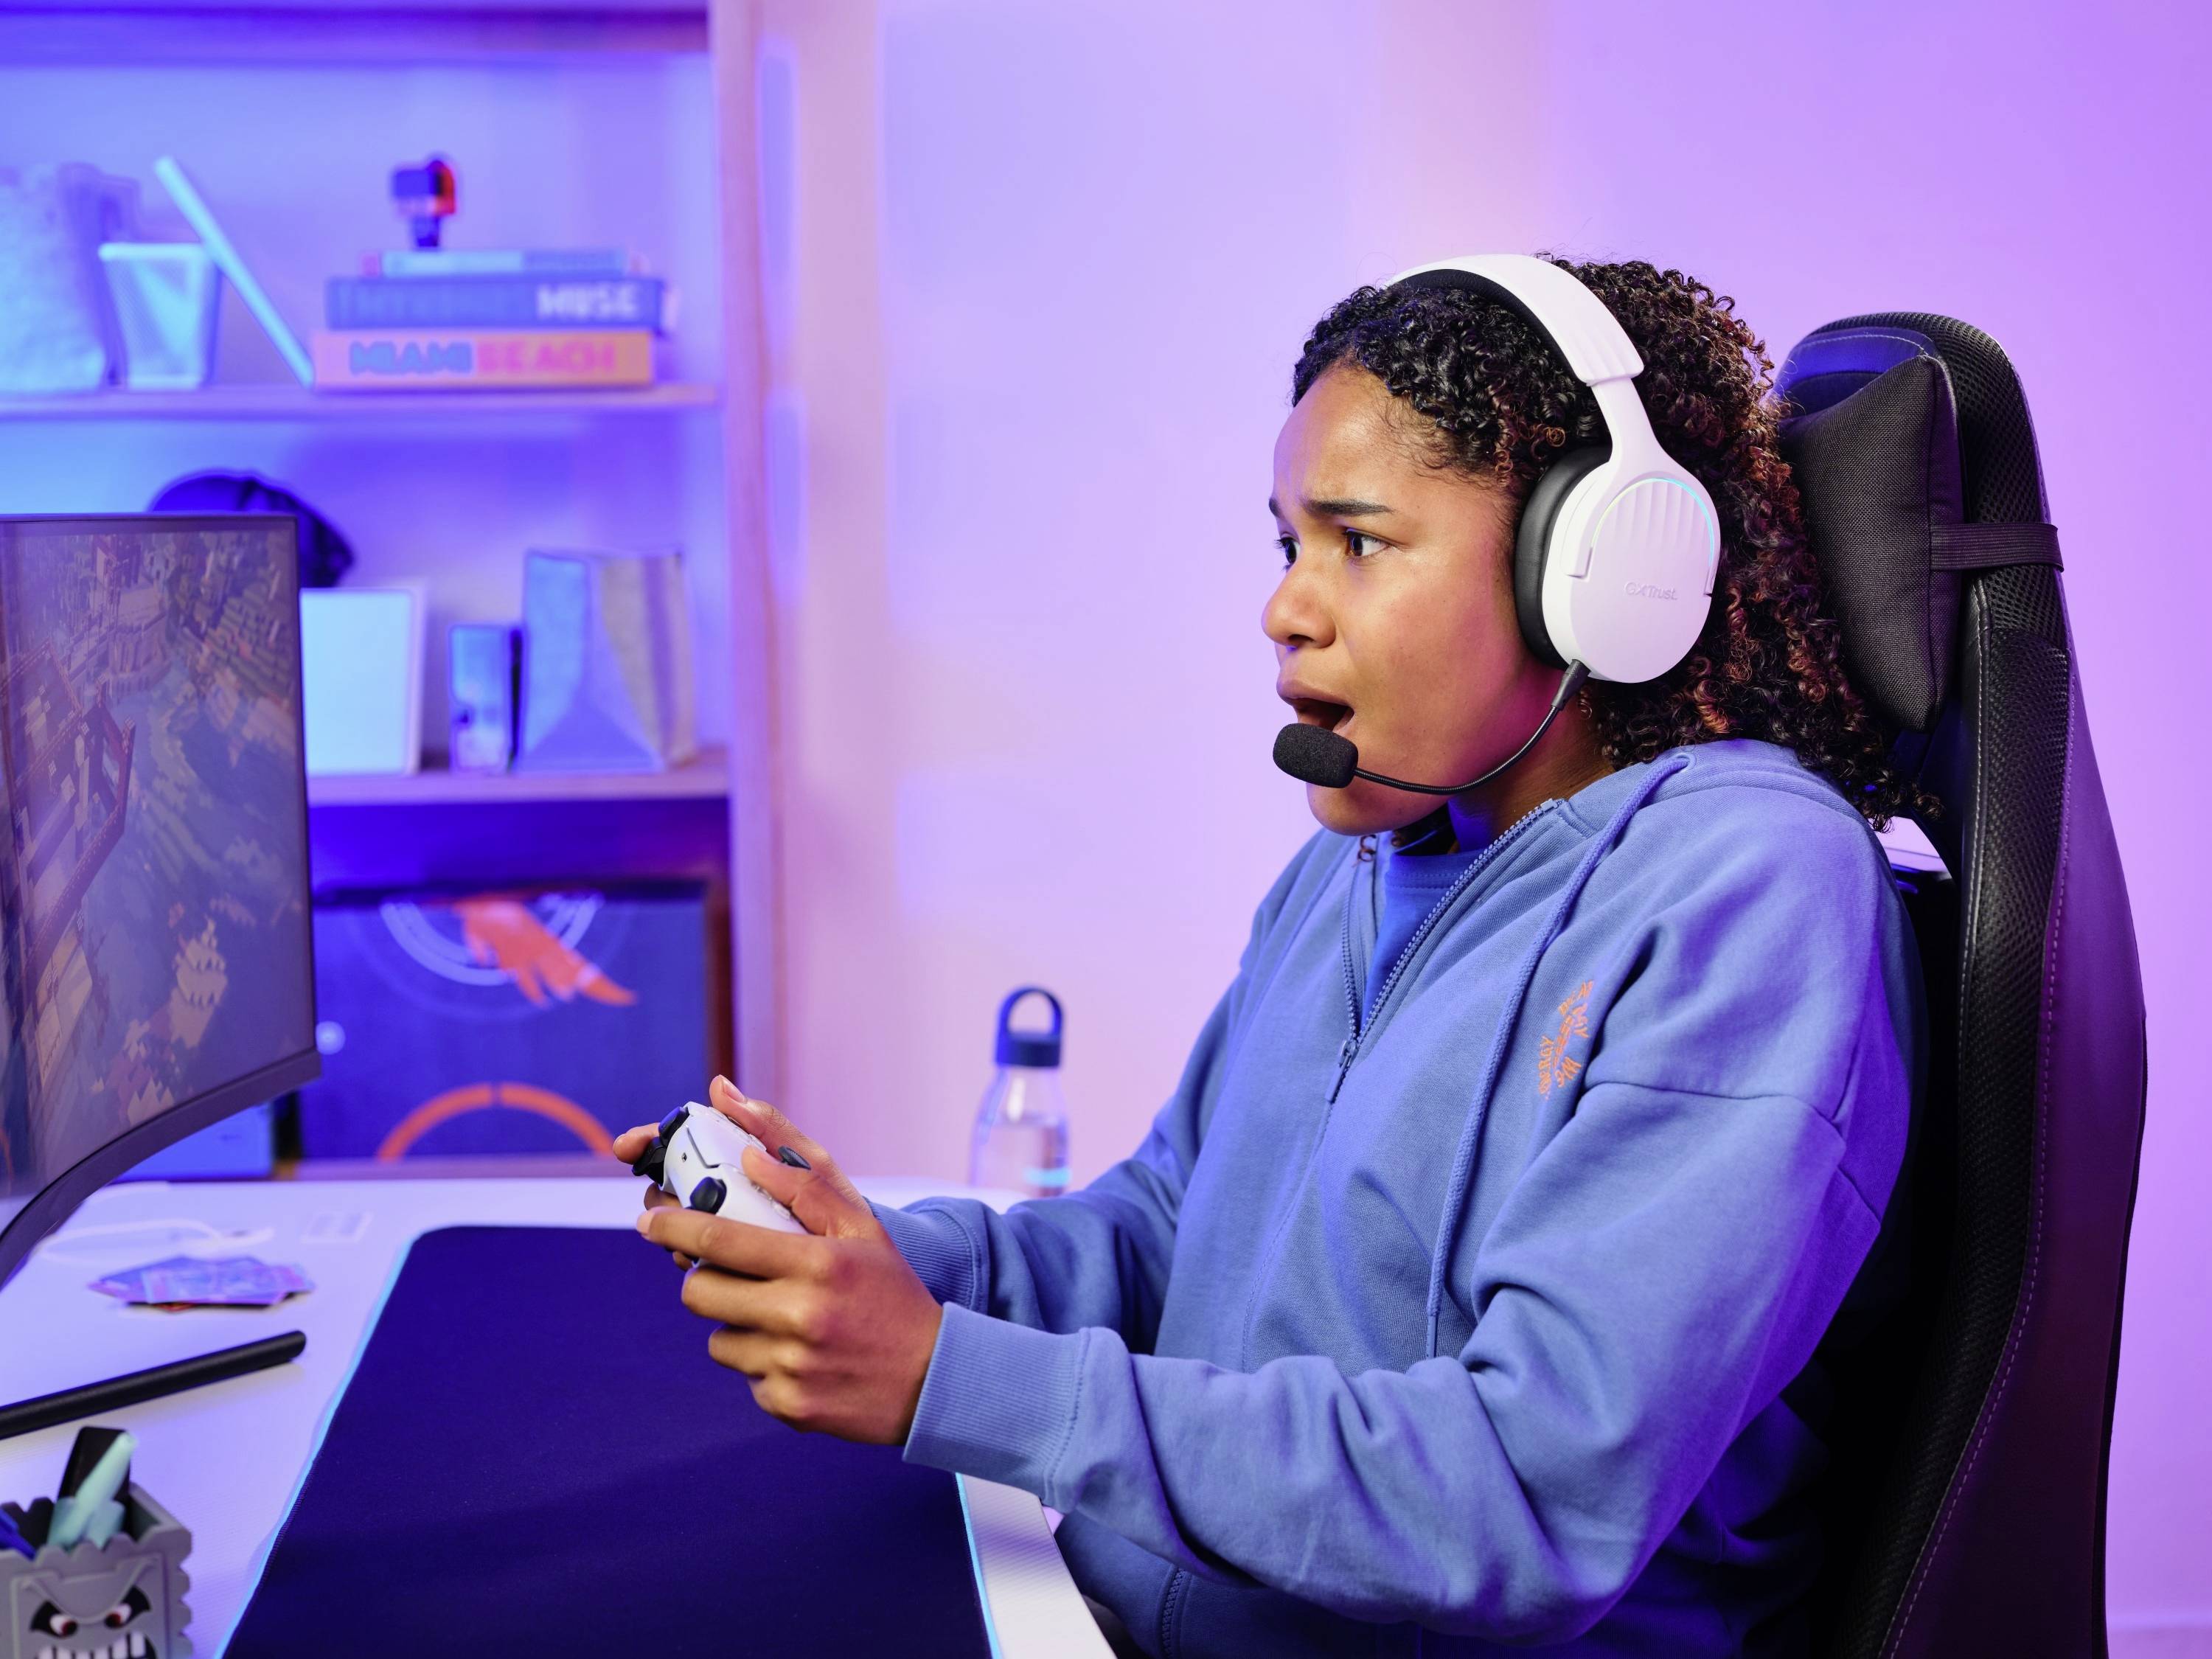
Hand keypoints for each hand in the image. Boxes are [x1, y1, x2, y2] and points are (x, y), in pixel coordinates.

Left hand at [622, 1078, 944, 1443]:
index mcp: (817, 1263)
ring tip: (783, 1320)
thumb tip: (748, 1158)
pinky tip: (802, 1357)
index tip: (649, 1220)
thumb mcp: (863, 1231)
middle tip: (729, 1275)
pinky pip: (745, 1377)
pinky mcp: (788, 1406)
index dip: (674, 1226)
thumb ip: (806, 1189)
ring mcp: (791, 1366)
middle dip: (702, 1279)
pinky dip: (763, 1364)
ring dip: (737, 1325)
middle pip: (700, 1293)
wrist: (935, 1378)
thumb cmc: (892, 1293)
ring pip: (718, 1340)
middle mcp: (800, 1315)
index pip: (721, 1239)